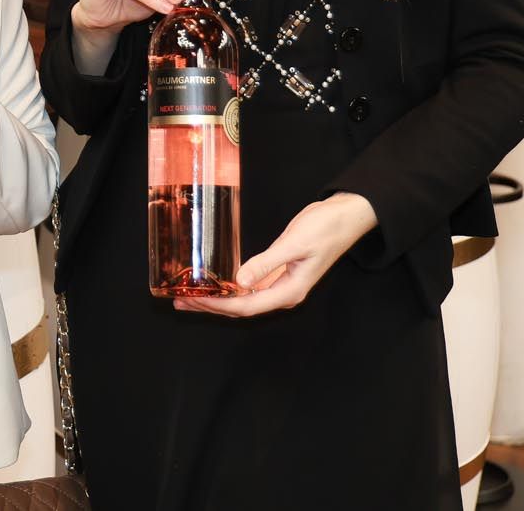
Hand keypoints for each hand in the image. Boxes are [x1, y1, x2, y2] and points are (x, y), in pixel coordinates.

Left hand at [173, 192, 376, 317]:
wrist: (344, 217)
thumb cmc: (325, 229)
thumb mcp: (294, 244)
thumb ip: (266, 263)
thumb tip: (239, 282)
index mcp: (289, 292)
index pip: (246, 306)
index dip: (218, 305)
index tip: (194, 300)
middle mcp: (283, 293)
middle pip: (241, 307)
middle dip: (210, 305)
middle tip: (179, 301)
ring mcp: (280, 284)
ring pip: (243, 299)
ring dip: (216, 298)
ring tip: (188, 295)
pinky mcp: (277, 272)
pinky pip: (248, 286)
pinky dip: (228, 286)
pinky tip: (213, 282)